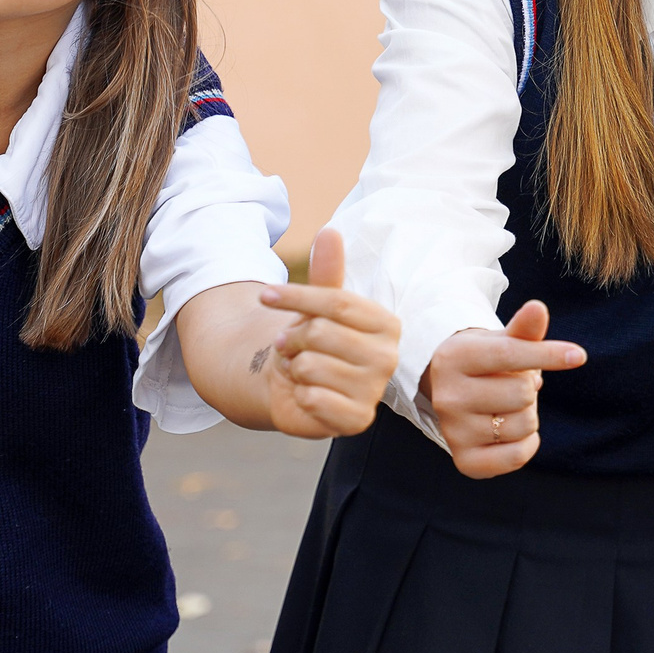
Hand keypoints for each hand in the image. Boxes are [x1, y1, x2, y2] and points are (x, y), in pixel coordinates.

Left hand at [251, 230, 403, 438]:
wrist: (299, 386)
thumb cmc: (313, 342)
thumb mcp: (316, 306)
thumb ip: (326, 272)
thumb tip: (330, 231)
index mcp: (386, 324)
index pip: (337, 302)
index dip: (297, 297)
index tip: (265, 296)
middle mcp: (389, 357)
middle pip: (322, 333)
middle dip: (293, 339)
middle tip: (292, 346)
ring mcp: (375, 391)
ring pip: (311, 366)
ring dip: (294, 368)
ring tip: (301, 371)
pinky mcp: (358, 421)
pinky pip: (313, 398)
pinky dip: (299, 395)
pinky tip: (307, 395)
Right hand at [421, 298, 585, 478]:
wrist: (453, 393)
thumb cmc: (486, 362)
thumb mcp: (502, 340)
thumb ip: (523, 329)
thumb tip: (538, 308)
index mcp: (454, 358)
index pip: (509, 354)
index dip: (548, 354)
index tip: (579, 356)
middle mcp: (447, 397)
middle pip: (521, 393)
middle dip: (529, 388)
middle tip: (512, 384)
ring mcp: (453, 431)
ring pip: (524, 424)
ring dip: (528, 415)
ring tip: (507, 406)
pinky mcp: (465, 461)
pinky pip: (518, 456)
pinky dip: (528, 444)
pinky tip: (511, 431)